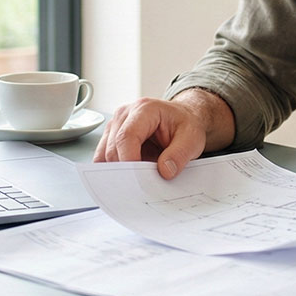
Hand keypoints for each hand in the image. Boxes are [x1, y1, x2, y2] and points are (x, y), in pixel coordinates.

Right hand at [92, 89, 234, 179]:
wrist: (181, 119)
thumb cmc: (184, 125)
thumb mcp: (192, 139)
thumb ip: (180, 154)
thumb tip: (165, 171)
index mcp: (144, 109)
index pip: (126, 137)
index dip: (129, 160)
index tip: (139, 180)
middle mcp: (125, 114)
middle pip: (113, 149)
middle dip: (126, 171)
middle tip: (143, 185)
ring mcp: (115, 125)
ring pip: (104, 155)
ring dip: (119, 171)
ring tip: (140, 177)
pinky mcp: (110, 137)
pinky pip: (103, 158)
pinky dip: (114, 170)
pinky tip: (130, 174)